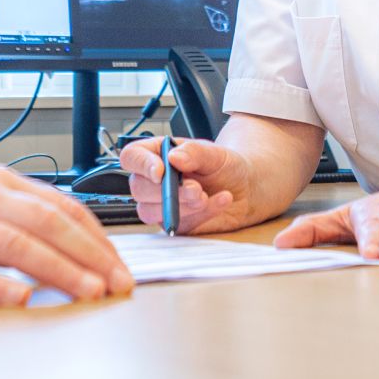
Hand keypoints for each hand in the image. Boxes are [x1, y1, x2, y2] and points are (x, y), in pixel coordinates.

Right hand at [0, 167, 134, 306]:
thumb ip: (12, 214)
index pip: (61, 206)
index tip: (119, 265)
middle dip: (91, 256)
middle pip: (48, 224)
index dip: (97, 237)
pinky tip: (21, 300)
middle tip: (117, 285)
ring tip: (88, 293)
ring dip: (59, 271)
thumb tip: (68, 243)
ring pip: (17, 246)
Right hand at [118, 136, 256, 234]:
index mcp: (157, 154)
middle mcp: (154, 181)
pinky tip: (221, 200)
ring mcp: (160, 205)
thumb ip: (195, 152)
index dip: (141, 165)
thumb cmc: (225, 166)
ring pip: (149, 212)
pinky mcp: (173, 224)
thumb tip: (174, 158)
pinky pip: (174, 225)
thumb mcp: (215, 153)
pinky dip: (201, 215)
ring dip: (180, 206)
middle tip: (196, 189)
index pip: (132, 157)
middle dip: (167, 191)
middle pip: (138, 188)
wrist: (246, 189)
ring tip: (206, 196)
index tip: (160, 172)